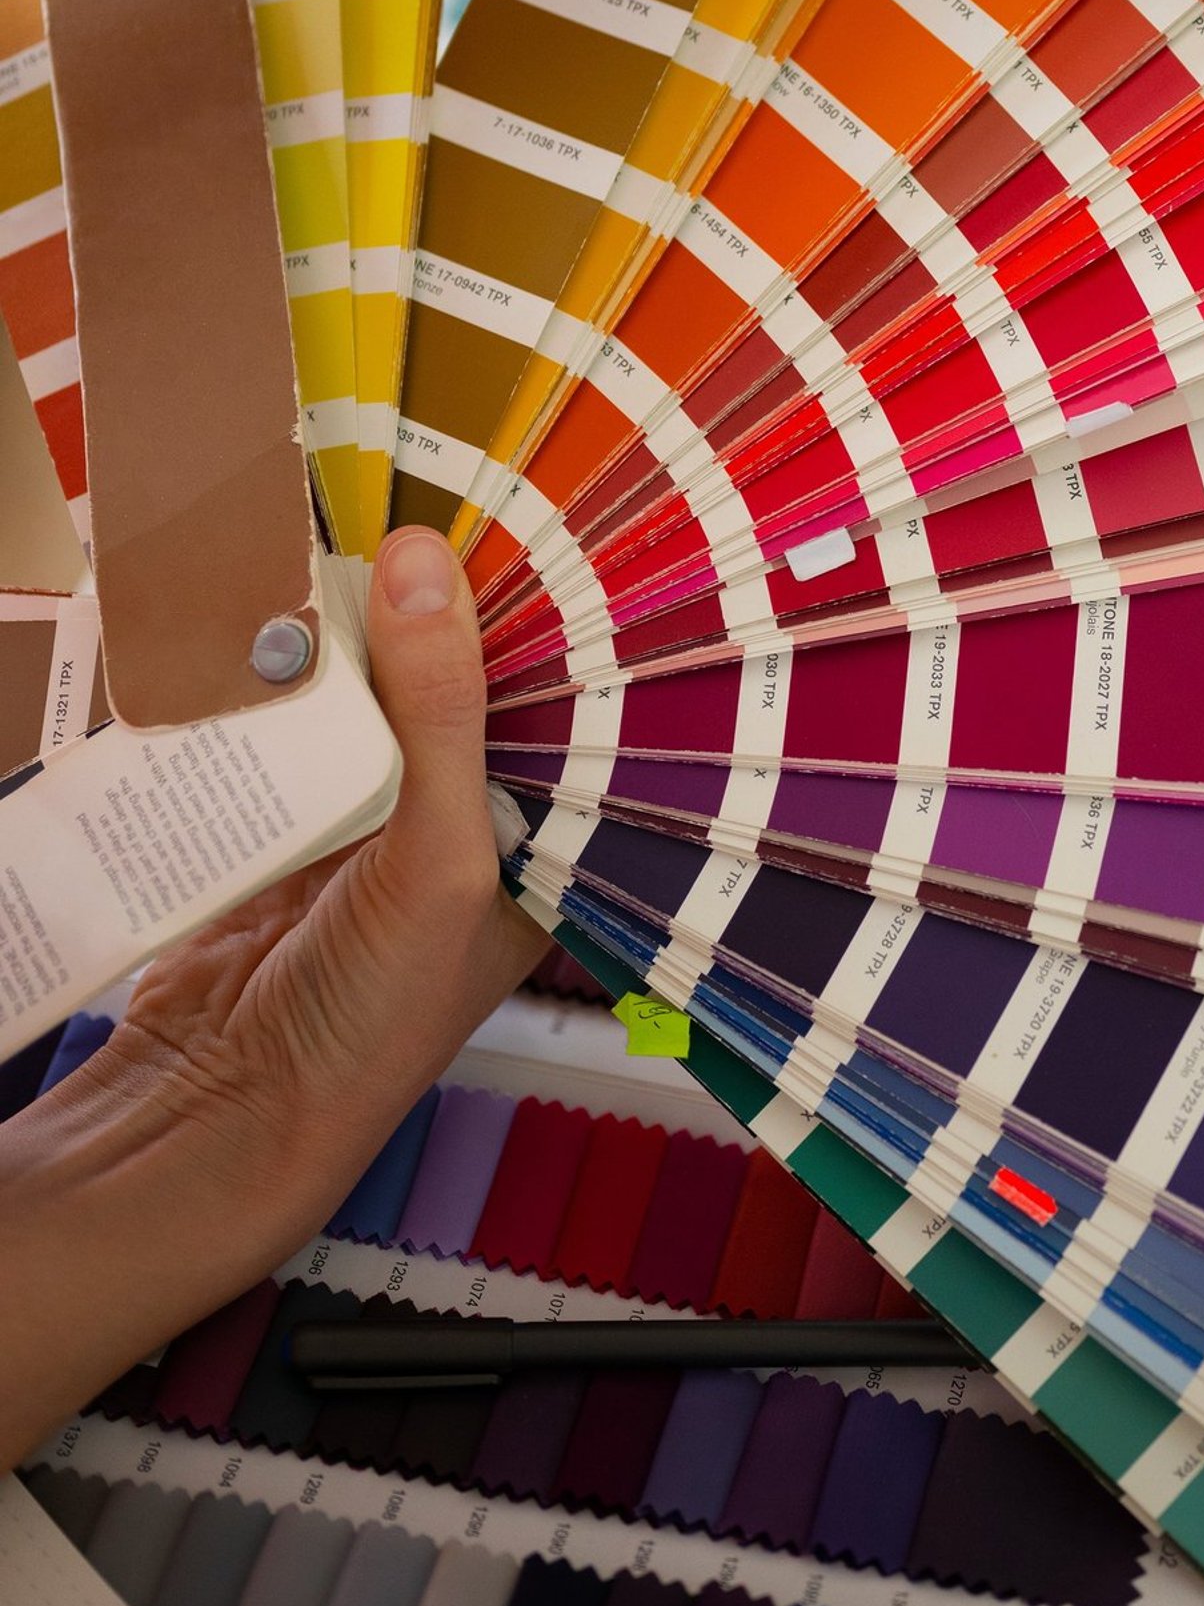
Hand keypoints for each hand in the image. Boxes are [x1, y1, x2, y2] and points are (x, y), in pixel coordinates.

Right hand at [0, 527, 545, 1467]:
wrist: (223, 1107)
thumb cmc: (378, 1018)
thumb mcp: (436, 856)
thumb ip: (437, 711)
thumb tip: (426, 565)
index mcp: (552, 837)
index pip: (580, 703)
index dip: (569, 619)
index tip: (553, 518)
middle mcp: (479, 821)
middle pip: (477, 680)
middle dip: (456, 608)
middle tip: (444, 498)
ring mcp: (386, 814)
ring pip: (387, 688)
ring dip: (366, 630)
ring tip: (362, 539)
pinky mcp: (303, 810)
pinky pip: (306, 717)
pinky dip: (291, 673)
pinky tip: (283, 609)